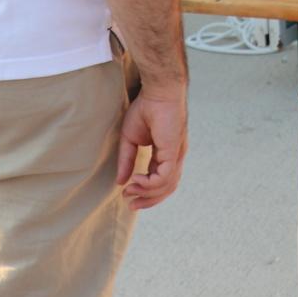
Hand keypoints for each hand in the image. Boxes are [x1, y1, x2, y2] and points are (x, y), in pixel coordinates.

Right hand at [117, 88, 186, 208]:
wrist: (157, 92)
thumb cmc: (145, 110)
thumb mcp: (130, 139)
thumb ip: (127, 160)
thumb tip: (121, 182)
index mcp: (166, 154)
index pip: (161, 181)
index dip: (146, 192)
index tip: (128, 196)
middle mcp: (175, 157)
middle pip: (167, 188)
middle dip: (149, 200)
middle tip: (131, 204)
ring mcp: (176, 154)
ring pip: (167, 185)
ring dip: (147, 193)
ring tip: (130, 191)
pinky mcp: (174, 151)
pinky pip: (165, 176)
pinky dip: (150, 183)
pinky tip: (136, 180)